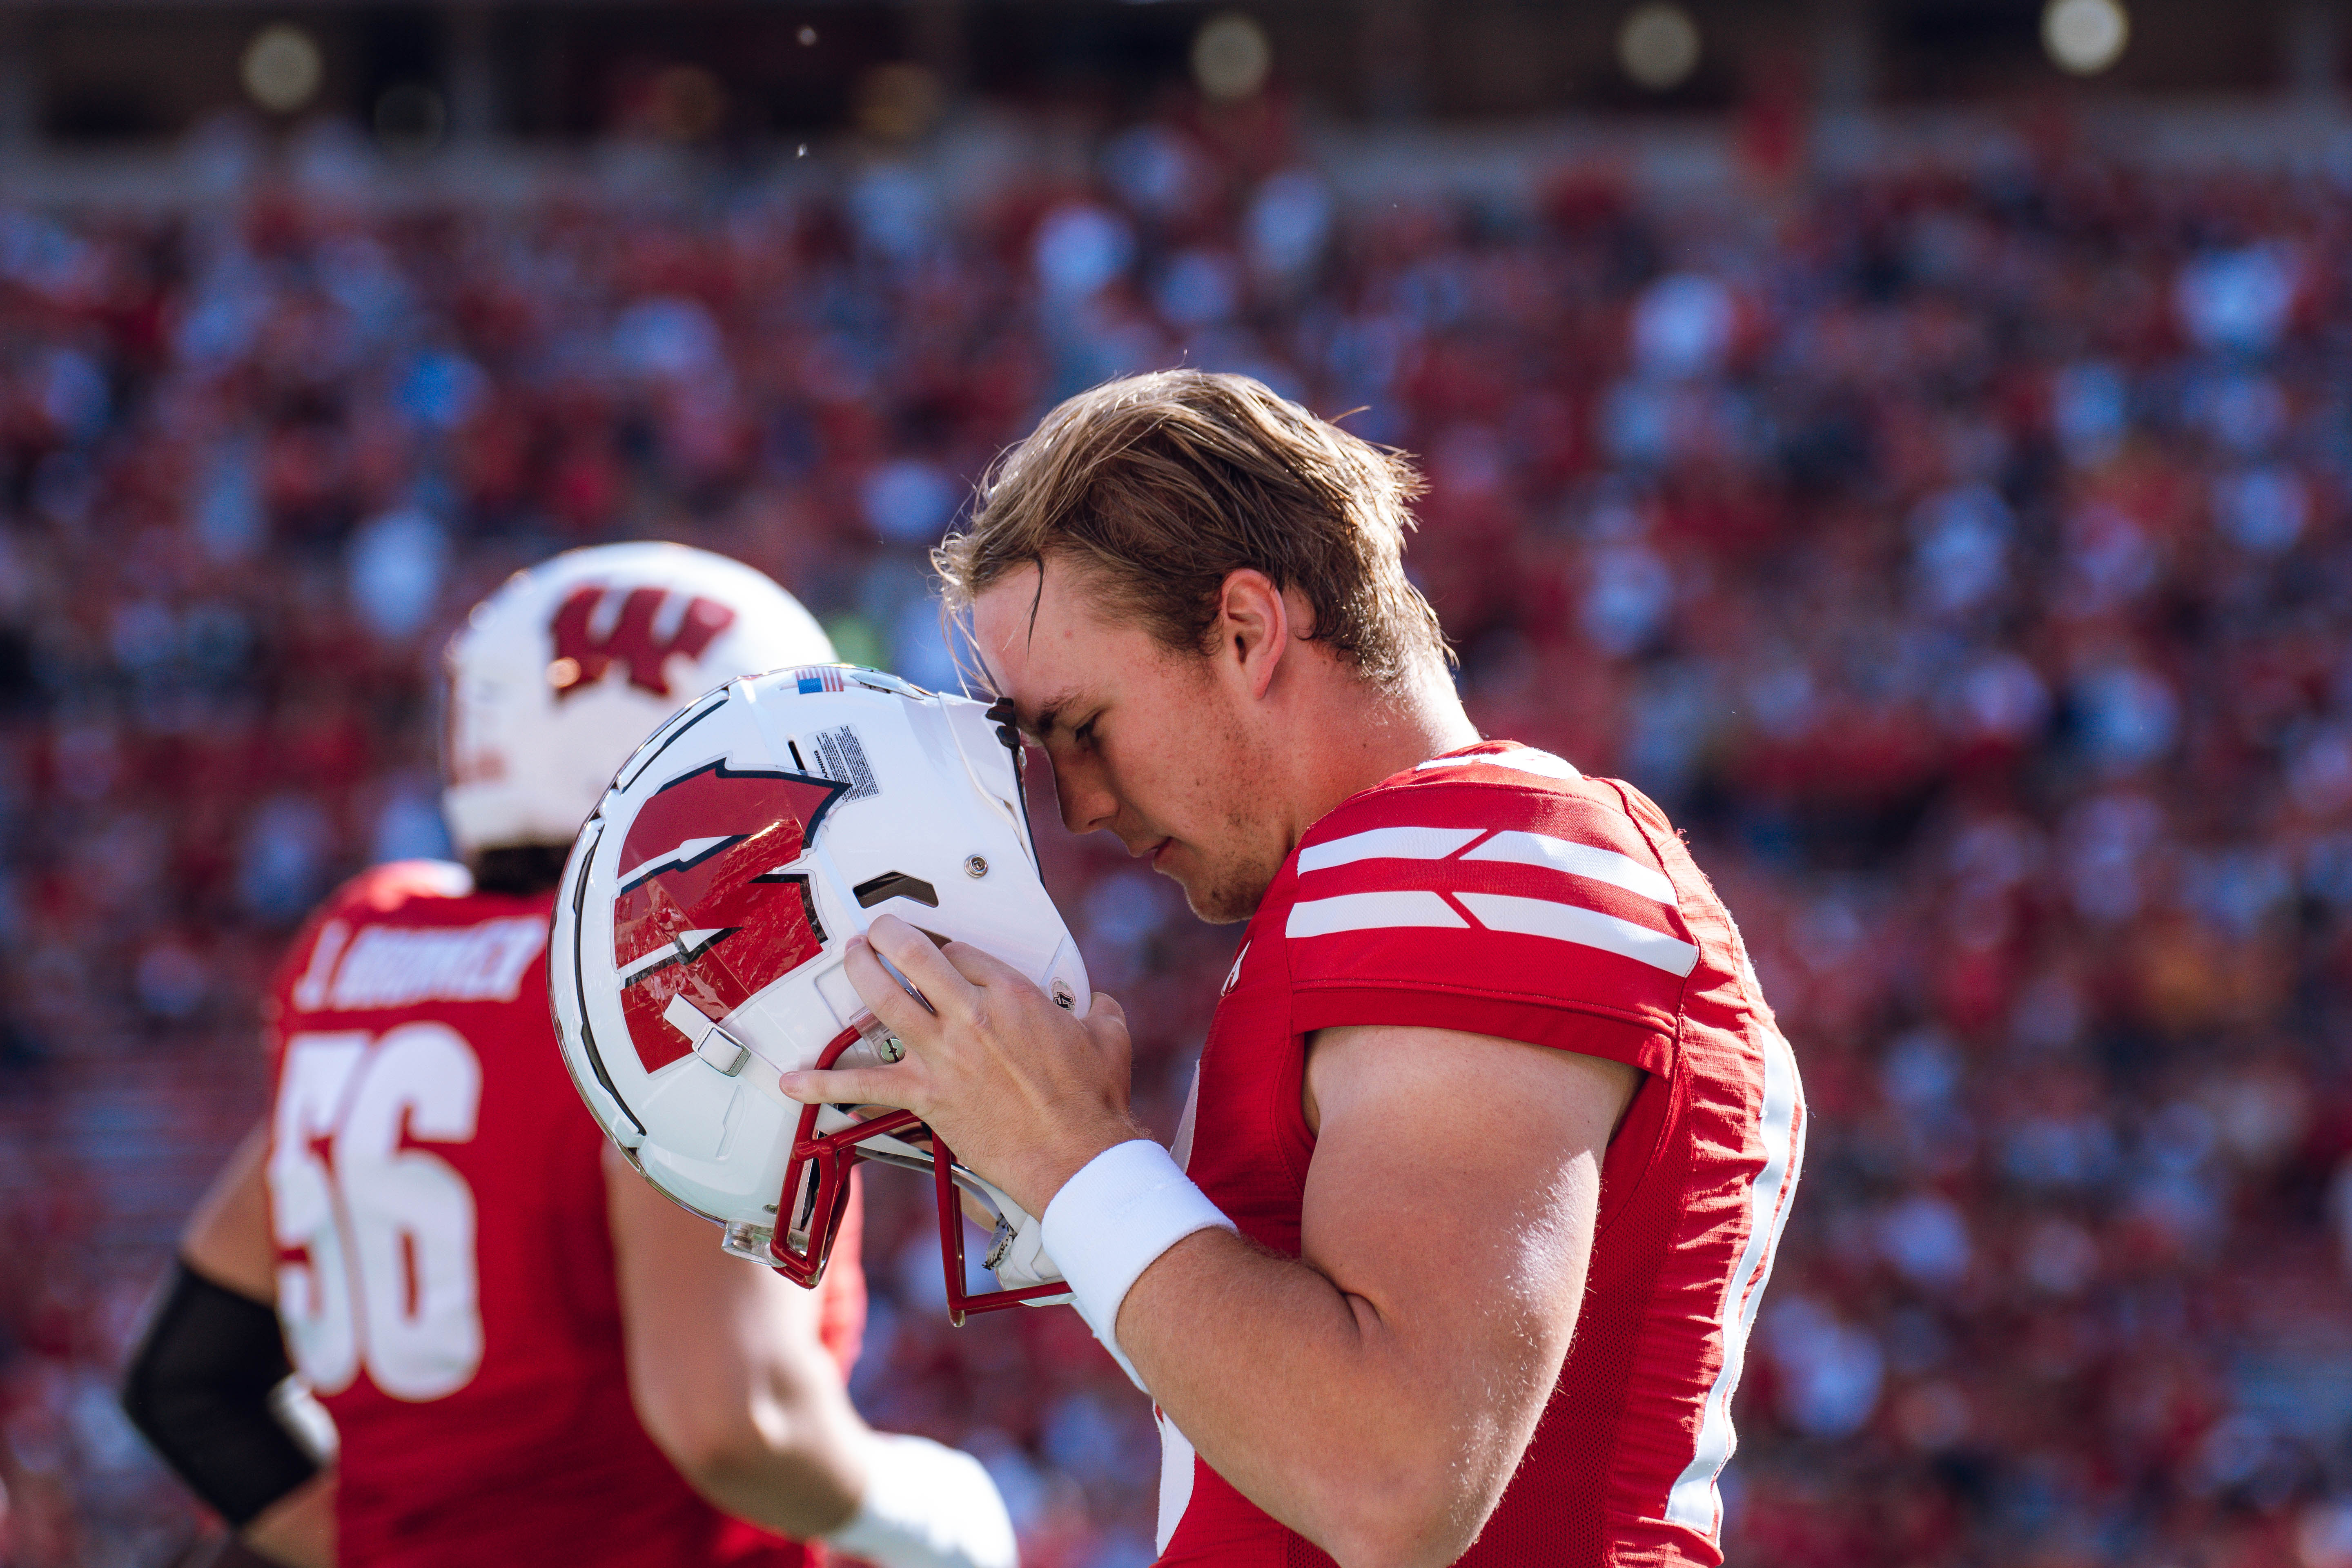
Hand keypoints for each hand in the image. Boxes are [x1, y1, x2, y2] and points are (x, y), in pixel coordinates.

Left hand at [779, 913, 1138, 1216]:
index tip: (943, 955)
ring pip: (885, 1000)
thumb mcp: (1109, 1037)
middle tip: (877, 931)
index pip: (963, 953)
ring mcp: (943, 1055)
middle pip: (915, 957)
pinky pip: (863, 1086)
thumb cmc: (1092, 1103)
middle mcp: (971, 1016)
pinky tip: (791, 1080)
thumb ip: (1097, 1010)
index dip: (947, 949)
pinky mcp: (926, 1096)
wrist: (1078, 1156)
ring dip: (860, 973)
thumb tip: (1097, 1005)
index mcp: (1014, 995)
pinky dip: (823, 1083)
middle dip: (889, 936)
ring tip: (849, 958)